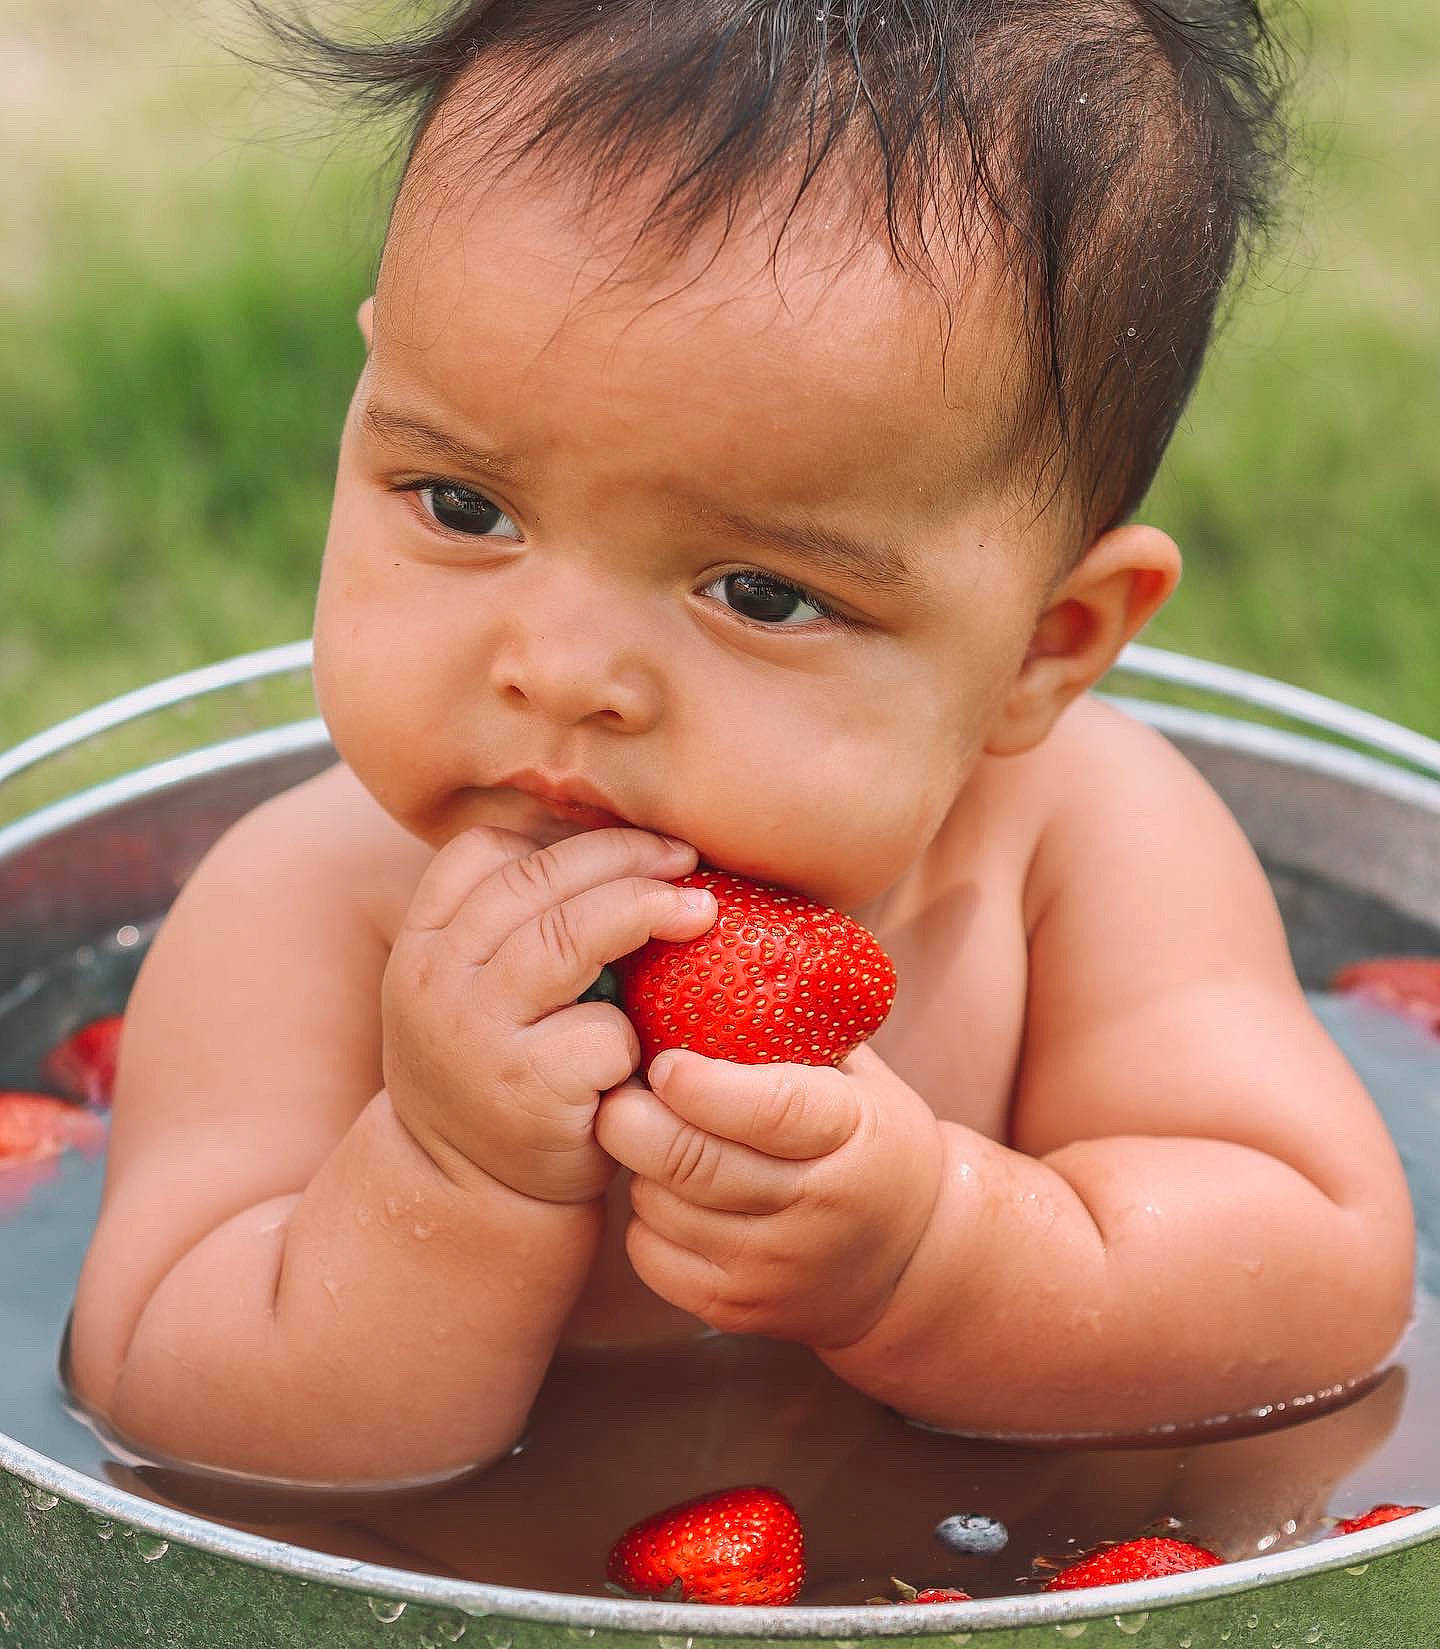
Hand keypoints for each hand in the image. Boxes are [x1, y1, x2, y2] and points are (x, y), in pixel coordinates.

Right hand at [382, 826, 716, 1202]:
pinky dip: (633, 1031)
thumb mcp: (478, 991)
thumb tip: (623, 843)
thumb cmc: (501, 1070)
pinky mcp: (527, 1090)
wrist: (470, 1194)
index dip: (561, 836)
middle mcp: (435, 982)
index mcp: (423, 945)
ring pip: (568, 937)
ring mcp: (476, 1036)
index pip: (481, 853)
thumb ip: (517, 926)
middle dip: (623, 856)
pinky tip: (640, 1049)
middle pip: (536, 881)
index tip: (626, 839)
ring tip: (700, 910)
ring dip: (644, 910)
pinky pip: (601, 1029)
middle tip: (685, 858)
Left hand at [595, 1043, 943, 1346]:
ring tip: (646, 1135)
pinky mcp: (739, 1310)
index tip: (662, 1060)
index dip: (703, 1085)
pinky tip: (664, 1191)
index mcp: (851, 1134)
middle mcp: (816, 1207)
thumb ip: (802, 1027)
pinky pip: (653, 1258)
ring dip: (638, 1166)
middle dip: (635, 1120)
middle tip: (613, 1089)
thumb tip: (718, 949)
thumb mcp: (862, 1079)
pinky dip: (643, 1220)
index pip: (769, 1110)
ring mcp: (775, 1268)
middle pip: (696, 1163)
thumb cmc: (870, 1142)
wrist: (910, 1264)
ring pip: (664, 1209)